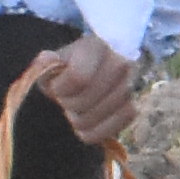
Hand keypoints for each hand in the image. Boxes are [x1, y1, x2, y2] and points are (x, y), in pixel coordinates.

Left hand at [31, 29, 141, 150]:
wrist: (94, 73)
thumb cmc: (69, 68)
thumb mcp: (54, 61)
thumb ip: (47, 62)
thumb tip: (46, 60)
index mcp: (97, 46)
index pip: (79, 77)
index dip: (60, 89)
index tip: (55, 88)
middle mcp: (120, 63)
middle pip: (86, 100)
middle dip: (69, 104)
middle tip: (66, 100)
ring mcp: (130, 87)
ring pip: (95, 116)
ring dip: (79, 119)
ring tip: (76, 111)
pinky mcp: (132, 109)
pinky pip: (111, 129)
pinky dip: (94, 132)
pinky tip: (86, 125)